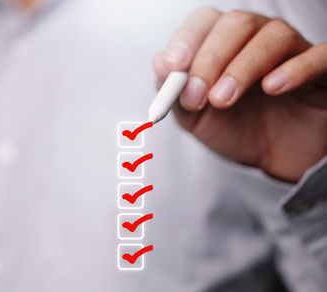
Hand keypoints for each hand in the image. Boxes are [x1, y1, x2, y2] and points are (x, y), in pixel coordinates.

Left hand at [154, 7, 326, 181]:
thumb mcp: (194, 117)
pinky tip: (272, 87)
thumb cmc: (235, 129)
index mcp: (223, 44)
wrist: (274, 157)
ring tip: (224, 99)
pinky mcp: (322, 71)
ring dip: (242, 66)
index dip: (187, 39)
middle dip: (210, 59)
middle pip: (236, 24)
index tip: (174, 67)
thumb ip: (174, 92)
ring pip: (273, 36)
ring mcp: (293, 51)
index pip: (205, 21)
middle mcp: (257, 39)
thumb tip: (159, 61)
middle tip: (198, 96)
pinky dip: (295, 68)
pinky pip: (319, 56)